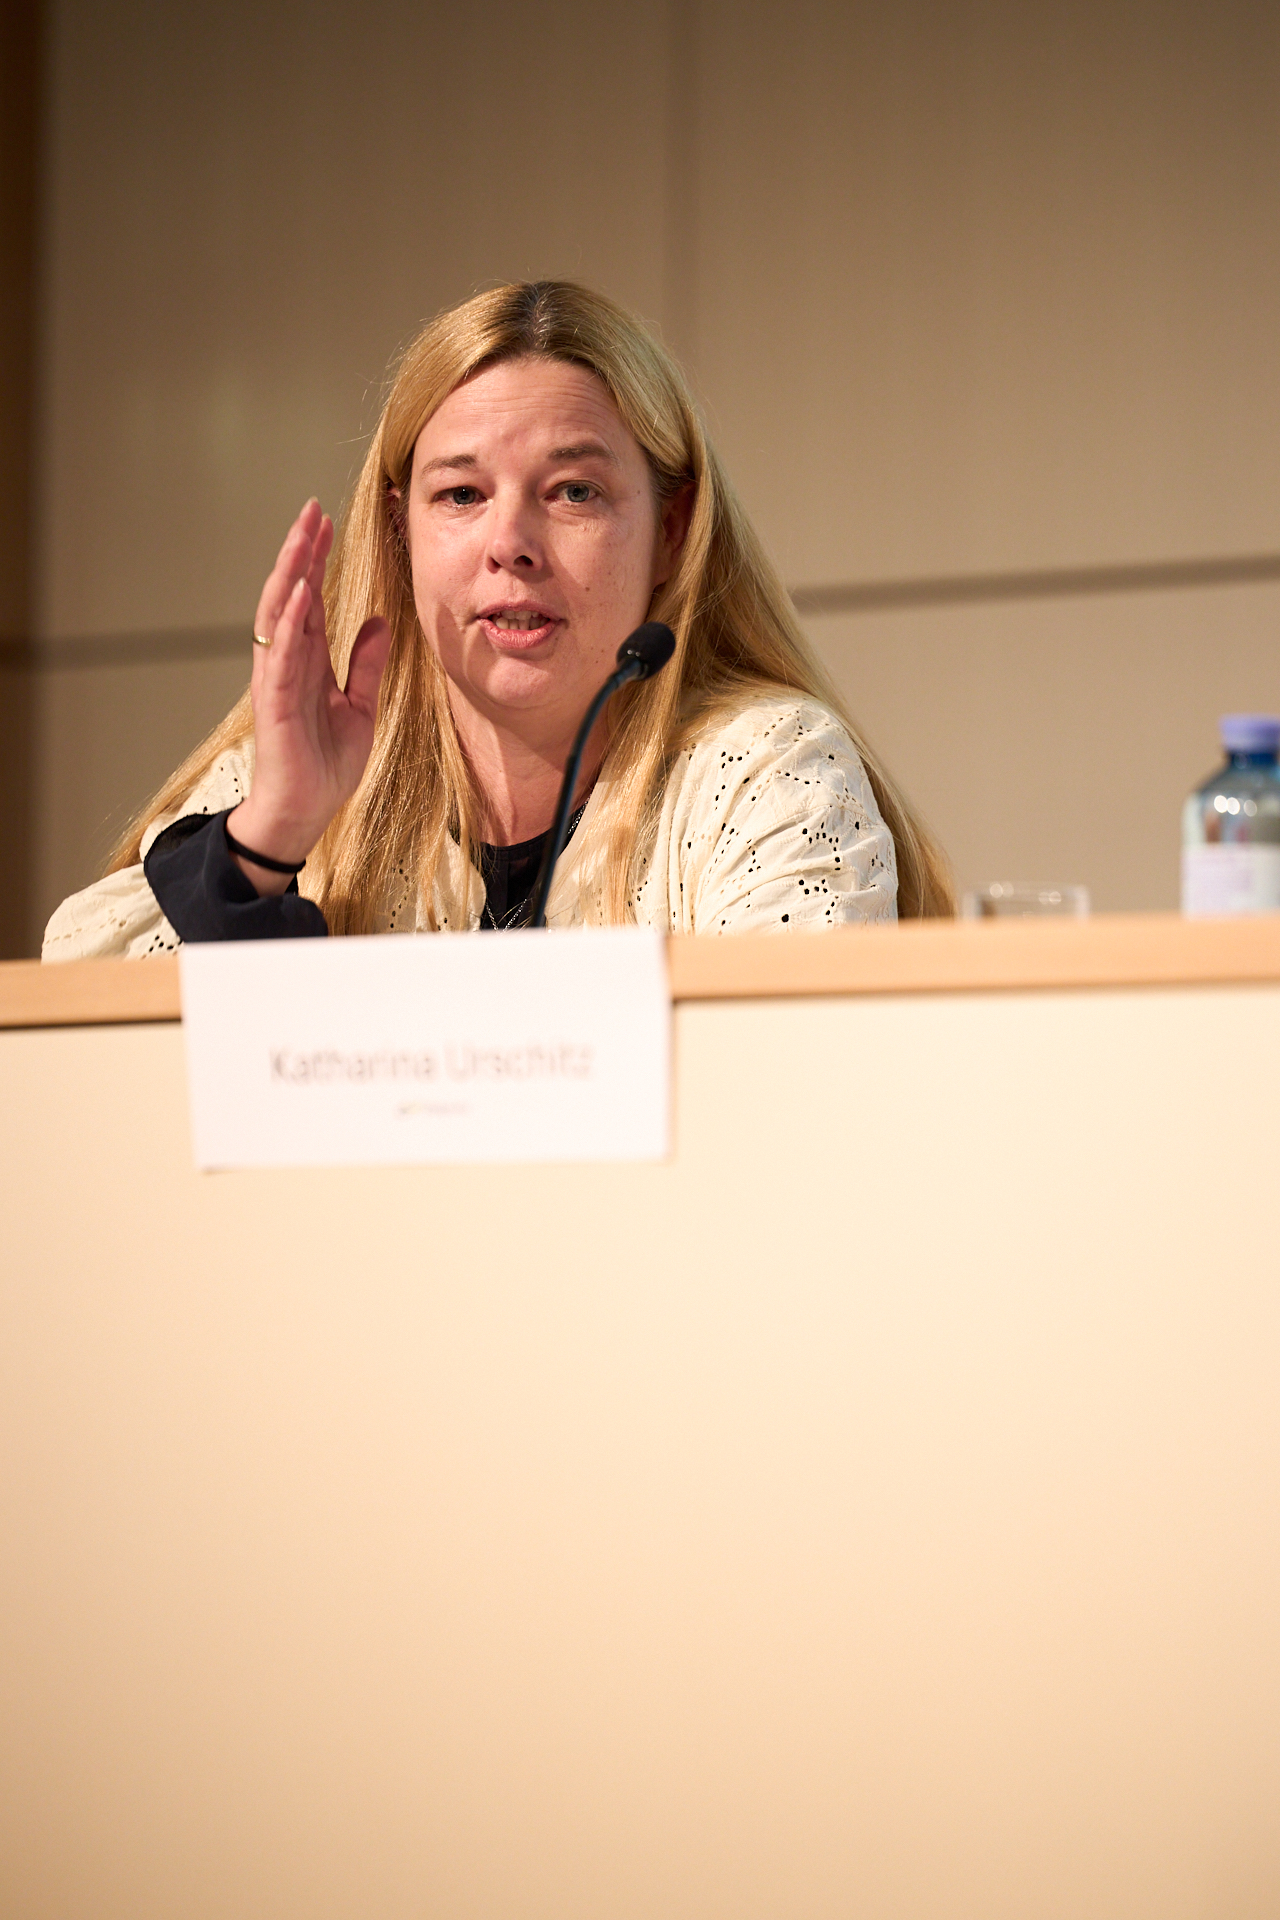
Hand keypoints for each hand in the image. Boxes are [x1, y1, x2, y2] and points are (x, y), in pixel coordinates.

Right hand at [228, 499, 390, 893]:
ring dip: (291, 574)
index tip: (325, 522)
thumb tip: (378, 622)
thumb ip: (365, 664)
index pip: (309, 598)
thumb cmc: (324, 764)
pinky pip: (281, 657)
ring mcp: (277, 681)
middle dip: (300, 552)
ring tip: (301, 536)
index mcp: (306, 661)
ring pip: (278, 615)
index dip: (316, 560)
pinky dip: (290, 623)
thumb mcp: (359, 706)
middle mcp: (286, 662)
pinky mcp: (275, 705)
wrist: (305, 811)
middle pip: (290, 594)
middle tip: (311, 510)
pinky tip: (301, 594)